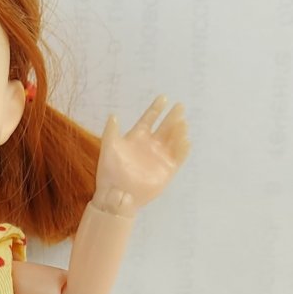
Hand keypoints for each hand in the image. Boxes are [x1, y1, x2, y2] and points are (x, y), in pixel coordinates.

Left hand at [95, 95, 189, 211]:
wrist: (116, 195)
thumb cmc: (109, 172)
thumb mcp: (108, 149)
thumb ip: (111, 132)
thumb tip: (113, 115)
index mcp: (137, 137)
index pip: (149, 119)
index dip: (156, 109)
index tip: (163, 98)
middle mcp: (151, 145)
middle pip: (165, 127)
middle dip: (172, 117)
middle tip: (179, 106)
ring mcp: (160, 157)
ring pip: (173, 140)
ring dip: (178, 131)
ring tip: (182, 123)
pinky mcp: (167, 170)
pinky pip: (178, 157)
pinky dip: (183, 149)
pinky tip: (185, 141)